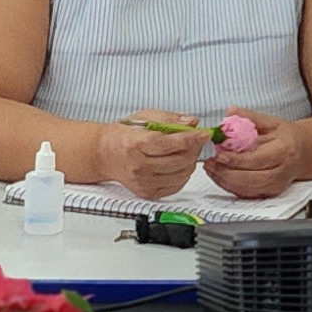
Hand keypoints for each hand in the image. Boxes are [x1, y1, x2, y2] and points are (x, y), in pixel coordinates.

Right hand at [92, 117, 210, 200]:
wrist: (106, 155)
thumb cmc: (124, 135)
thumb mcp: (144, 118)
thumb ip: (169, 119)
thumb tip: (191, 123)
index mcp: (136, 145)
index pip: (170, 143)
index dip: (191, 138)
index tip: (204, 134)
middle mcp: (139, 166)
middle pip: (179, 160)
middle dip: (194, 148)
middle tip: (196, 140)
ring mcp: (144, 182)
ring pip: (182, 174)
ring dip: (191, 161)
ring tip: (186, 151)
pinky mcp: (148, 193)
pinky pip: (177, 186)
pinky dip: (184, 174)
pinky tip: (179, 164)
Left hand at [204, 118, 309, 197]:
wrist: (304, 152)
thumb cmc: (286, 136)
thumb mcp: (271, 122)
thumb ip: (250, 117)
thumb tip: (230, 112)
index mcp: (284, 150)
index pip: (257, 159)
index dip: (236, 160)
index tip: (219, 154)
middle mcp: (282, 170)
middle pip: (252, 178)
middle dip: (227, 173)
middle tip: (210, 163)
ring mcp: (277, 184)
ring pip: (248, 189)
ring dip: (226, 181)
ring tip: (211, 169)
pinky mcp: (270, 192)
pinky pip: (248, 194)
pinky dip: (231, 187)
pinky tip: (219, 176)